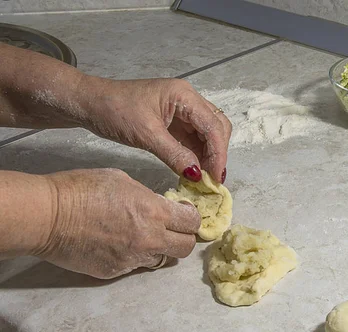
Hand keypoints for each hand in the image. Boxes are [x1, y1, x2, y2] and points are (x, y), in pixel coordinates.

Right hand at [38, 169, 199, 278]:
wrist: (47, 216)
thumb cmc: (81, 190)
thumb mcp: (122, 181)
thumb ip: (147, 197)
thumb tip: (158, 206)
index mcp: (154, 212)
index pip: (192, 223)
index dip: (191, 218)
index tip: (184, 214)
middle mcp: (150, 240)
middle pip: (185, 248)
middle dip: (183, 237)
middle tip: (171, 228)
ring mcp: (133, 259)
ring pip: (161, 259)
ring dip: (158, 248)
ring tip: (140, 236)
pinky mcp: (116, 272)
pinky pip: (136, 266)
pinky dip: (134, 256)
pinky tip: (117, 243)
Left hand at [82, 77, 230, 182]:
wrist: (89, 103)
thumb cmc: (114, 111)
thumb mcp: (145, 134)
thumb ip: (175, 154)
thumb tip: (198, 175)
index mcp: (184, 95)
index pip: (213, 126)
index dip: (218, 153)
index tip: (216, 178)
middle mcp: (188, 100)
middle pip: (217, 127)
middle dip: (217, 154)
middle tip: (212, 180)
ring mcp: (182, 110)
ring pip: (208, 134)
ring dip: (209, 156)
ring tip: (205, 179)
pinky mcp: (175, 121)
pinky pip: (194, 139)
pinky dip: (197, 155)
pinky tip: (194, 171)